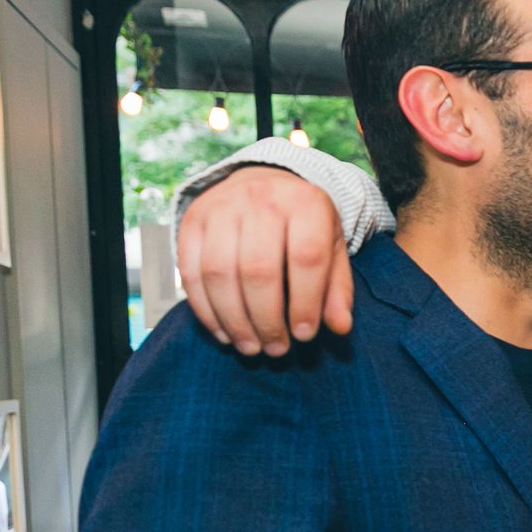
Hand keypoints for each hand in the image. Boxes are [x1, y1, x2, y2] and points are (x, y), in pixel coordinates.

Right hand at [178, 166, 355, 355]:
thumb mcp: (331, 247)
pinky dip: (205, 310)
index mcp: (305, 203)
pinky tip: (224, 333)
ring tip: (251, 347)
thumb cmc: (303, 226)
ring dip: (234, 320)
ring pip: (220, 273)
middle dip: (266, 319)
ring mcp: (221, 208)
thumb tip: (340, 327)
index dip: (305, 303)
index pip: (306, 258)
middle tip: (276, 349)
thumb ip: (337, 287)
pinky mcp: (192, 221)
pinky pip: (191, 272)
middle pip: (258, 270)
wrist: (262, 182)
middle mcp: (261, 198)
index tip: (305, 336)